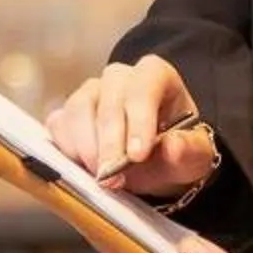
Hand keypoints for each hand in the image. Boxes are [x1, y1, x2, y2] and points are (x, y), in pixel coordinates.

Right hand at [47, 57, 213, 197]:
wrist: (154, 165)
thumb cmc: (175, 152)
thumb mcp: (194, 156)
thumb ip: (188, 151)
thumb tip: (172, 147)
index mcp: (155, 75)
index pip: (144, 88)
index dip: (139, 120)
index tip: (137, 155)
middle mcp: (119, 78)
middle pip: (109, 101)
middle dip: (109, 143)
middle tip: (112, 177)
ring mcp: (90, 93)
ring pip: (78, 109)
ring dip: (86, 147)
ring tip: (100, 176)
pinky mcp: (67, 114)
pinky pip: (58, 125)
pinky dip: (67, 149)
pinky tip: (82, 169)